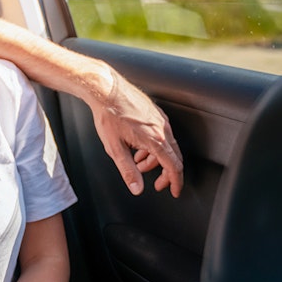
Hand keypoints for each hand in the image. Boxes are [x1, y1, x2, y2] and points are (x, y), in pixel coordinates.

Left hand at [92, 70, 183, 196]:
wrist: (105, 90)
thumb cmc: (108, 115)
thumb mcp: (115, 149)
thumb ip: (128, 171)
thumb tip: (137, 188)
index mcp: (156, 140)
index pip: (174, 166)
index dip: (176, 182)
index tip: (174, 191)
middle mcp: (162, 128)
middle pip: (173, 157)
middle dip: (166, 173)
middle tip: (157, 184)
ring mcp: (160, 119)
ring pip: (166, 145)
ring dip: (155, 159)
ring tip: (138, 164)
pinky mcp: (155, 113)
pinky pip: (161, 134)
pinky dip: (153, 146)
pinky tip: (138, 148)